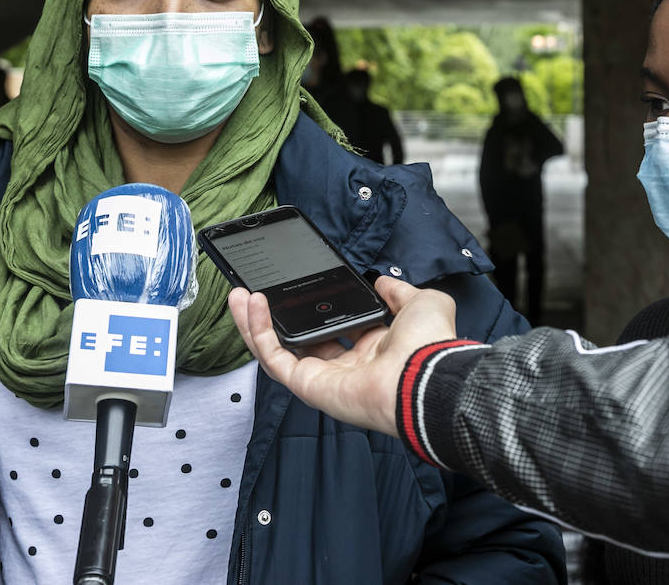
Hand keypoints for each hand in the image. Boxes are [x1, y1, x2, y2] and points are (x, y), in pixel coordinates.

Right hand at [227, 275, 457, 436]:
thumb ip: (398, 291)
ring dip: (255, 323)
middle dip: (273, 317)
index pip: (333, 328)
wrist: (424, 375)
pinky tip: (251, 305)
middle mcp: (346, 366)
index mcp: (372, 348)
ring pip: (278, 350)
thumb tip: (381, 282)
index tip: (297, 289)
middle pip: (298, 340)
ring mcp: (324, 378)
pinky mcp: (308, 386)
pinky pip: (275, 359)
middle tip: (257, 293)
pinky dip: (258, 332)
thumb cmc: (429, 346)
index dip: (312, 308)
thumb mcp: (419, 302)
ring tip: (240, 296)